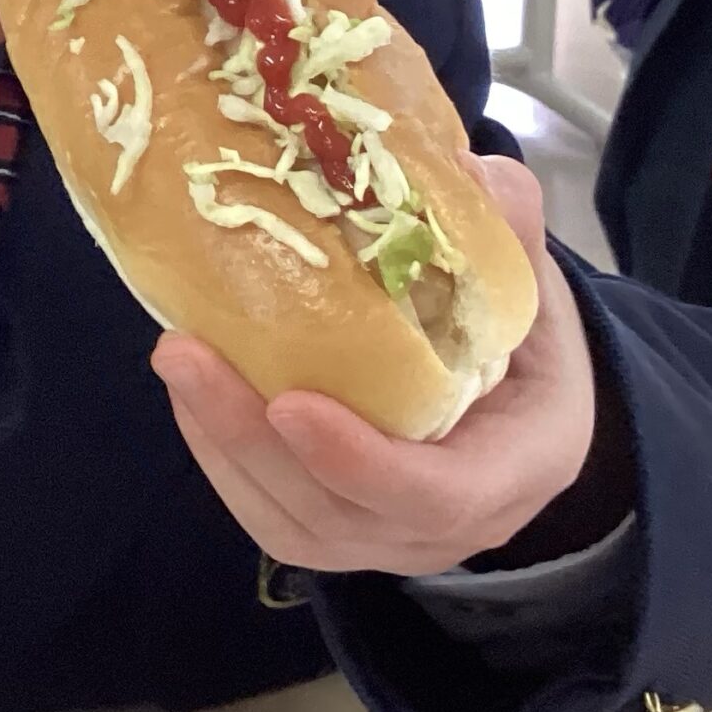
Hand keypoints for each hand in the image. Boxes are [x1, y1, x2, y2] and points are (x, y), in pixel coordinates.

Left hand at [151, 154, 604, 577]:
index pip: (436, 496)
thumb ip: (512, 236)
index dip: (361, 461)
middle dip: (251, 440)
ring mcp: (383, 539)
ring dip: (220, 442)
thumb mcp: (535, 292)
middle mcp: (445, 529)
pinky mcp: (330, 531)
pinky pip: (264, 511)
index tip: (290, 403)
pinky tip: (188, 387)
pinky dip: (217, 453)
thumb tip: (476, 171)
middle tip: (185, 352)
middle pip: (337, 512)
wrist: (519, 415)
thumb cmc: (525, 350)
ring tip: (176, 355)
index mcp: (514, 469)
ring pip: (288, 519)